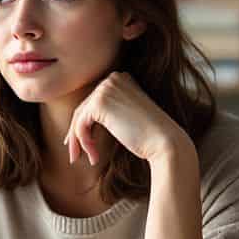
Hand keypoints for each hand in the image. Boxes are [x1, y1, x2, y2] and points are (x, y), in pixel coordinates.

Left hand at [65, 72, 190, 165]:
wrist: (164, 142)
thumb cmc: (150, 136)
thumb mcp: (128, 117)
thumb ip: (110, 112)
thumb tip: (81, 122)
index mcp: (122, 79)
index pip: (94, 102)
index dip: (85, 124)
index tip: (82, 144)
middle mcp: (113, 78)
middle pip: (84, 108)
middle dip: (77, 134)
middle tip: (74, 155)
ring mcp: (105, 88)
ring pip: (80, 117)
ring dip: (80, 141)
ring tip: (86, 159)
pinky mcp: (99, 102)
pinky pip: (81, 124)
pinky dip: (84, 142)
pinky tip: (94, 157)